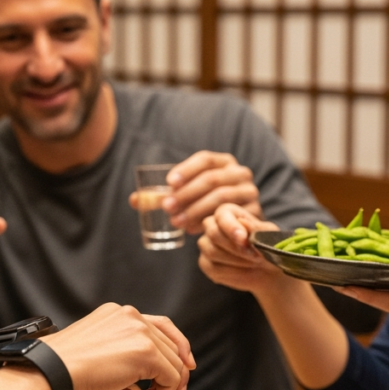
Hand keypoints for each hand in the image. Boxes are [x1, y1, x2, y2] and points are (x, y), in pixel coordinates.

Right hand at [40, 304, 195, 389]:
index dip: (178, 348)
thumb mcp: (103, 369)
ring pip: (174, 363)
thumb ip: (130, 381)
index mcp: (119, 314)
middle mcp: (131, 316)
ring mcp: (140, 330)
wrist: (51, 372)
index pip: (161, 326)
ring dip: (164, 389)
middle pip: (172, 346)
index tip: (186, 368)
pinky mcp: (146, 350)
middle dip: (174, 376)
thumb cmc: (66, 371)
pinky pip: (171, 377)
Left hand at [128, 151, 261, 233]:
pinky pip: (231, 216)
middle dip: (186, 194)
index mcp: (223, 162)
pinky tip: (194, 230)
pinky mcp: (254, 212)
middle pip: (211, 179)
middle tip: (167, 208)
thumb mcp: (188, 196)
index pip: (205, 159)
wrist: (240, 225)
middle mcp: (240, 173)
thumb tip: (134, 200)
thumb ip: (164, 196)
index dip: (186, 169)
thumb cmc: (208, 205)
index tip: (169, 183)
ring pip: (221, 197)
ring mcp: (250, 192)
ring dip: (196, 210)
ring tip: (176, 222)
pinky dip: (210, 222)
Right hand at [197, 203, 293, 294]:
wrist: (267, 268)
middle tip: (256, 256)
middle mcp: (212, 226)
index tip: (244, 240)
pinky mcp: (206, 263)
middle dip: (235, 247)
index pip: (222, 216)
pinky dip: (232, 272)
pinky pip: (213, 268)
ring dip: (236, 260)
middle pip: (214, 234)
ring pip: (212, 252)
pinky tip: (246, 271)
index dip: (232, 227)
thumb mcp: (268, 236)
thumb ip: (255, 229)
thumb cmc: (267, 246)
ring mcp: (206, 245)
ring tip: (254, 263)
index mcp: (227, 213)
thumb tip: (243, 223)